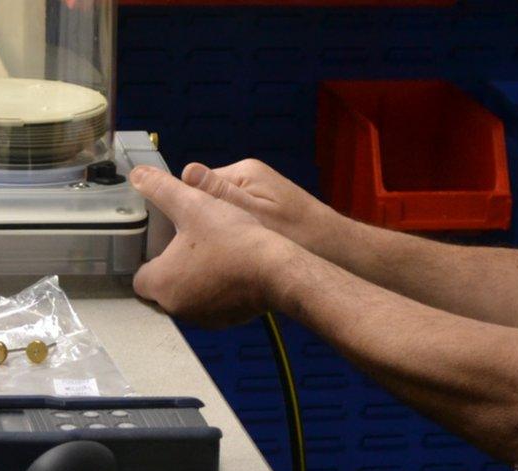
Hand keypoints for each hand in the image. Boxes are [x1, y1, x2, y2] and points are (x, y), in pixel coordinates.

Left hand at [130, 165, 295, 327]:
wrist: (277, 270)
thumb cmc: (233, 239)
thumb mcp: (193, 204)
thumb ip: (162, 190)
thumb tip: (138, 175)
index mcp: (161, 284)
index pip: (139, 278)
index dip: (146, 259)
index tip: (158, 244)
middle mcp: (177, 308)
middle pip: (161, 290)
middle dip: (169, 269)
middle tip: (182, 244)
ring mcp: (202, 318)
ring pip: (186, 298)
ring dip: (192, 280)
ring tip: (206, 252)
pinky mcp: (226, 321)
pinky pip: (210, 306)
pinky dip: (214, 290)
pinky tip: (228, 268)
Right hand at [180, 159, 339, 252]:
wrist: (337, 249)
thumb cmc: (301, 235)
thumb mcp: (255, 217)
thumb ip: (221, 195)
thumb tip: (187, 171)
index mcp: (243, 172)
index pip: (195, 183)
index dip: (185, 208)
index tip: (180, 233)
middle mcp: (248, 176)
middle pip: (204, 197)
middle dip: (200, 220)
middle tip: (203, 247)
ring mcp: (255, 191)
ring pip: (217, 210)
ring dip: (215, 229)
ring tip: (222, 251)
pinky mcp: (261, 207)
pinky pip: (232, 218)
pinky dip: (230, 234)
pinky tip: (235, 252)